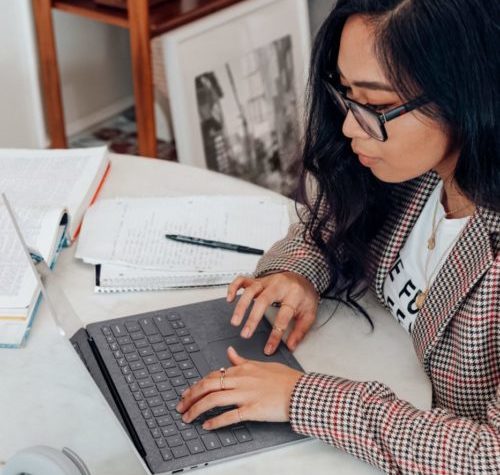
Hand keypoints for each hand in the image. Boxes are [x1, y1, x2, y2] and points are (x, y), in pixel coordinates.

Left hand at [176, 346, 303, 428]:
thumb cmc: (284, 379)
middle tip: (181, 405)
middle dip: (190, 396)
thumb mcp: (261, 364)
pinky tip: (207, 425)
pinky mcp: (252, 409)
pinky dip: (215, 421)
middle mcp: (240, 380)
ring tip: (187, 417)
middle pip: (207, 385)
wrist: (300, 391)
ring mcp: (245, 395)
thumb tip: (230, 352)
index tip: (188, 393)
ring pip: (213, 399)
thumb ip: (242, 361)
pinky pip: (229, 415)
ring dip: (196, 409)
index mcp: (242, 369)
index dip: (197, 385)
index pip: (213, 375)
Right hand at [227, 271, 319, 353]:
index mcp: (293, 295)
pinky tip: (229, 299)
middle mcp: (278, 286)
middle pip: (263, 300)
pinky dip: (234, 288)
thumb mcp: (309, 314)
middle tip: (245, 334)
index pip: (283, 317)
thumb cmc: (304, 296)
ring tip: (235, 321)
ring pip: (250, 290)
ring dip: (241, 306)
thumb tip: (290, 346)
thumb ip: (300, 331)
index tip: (268, 348)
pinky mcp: (258, 280)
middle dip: (252, 318)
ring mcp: (266, 281)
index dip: (275, 335)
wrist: (303, 277)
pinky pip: (243, 280)